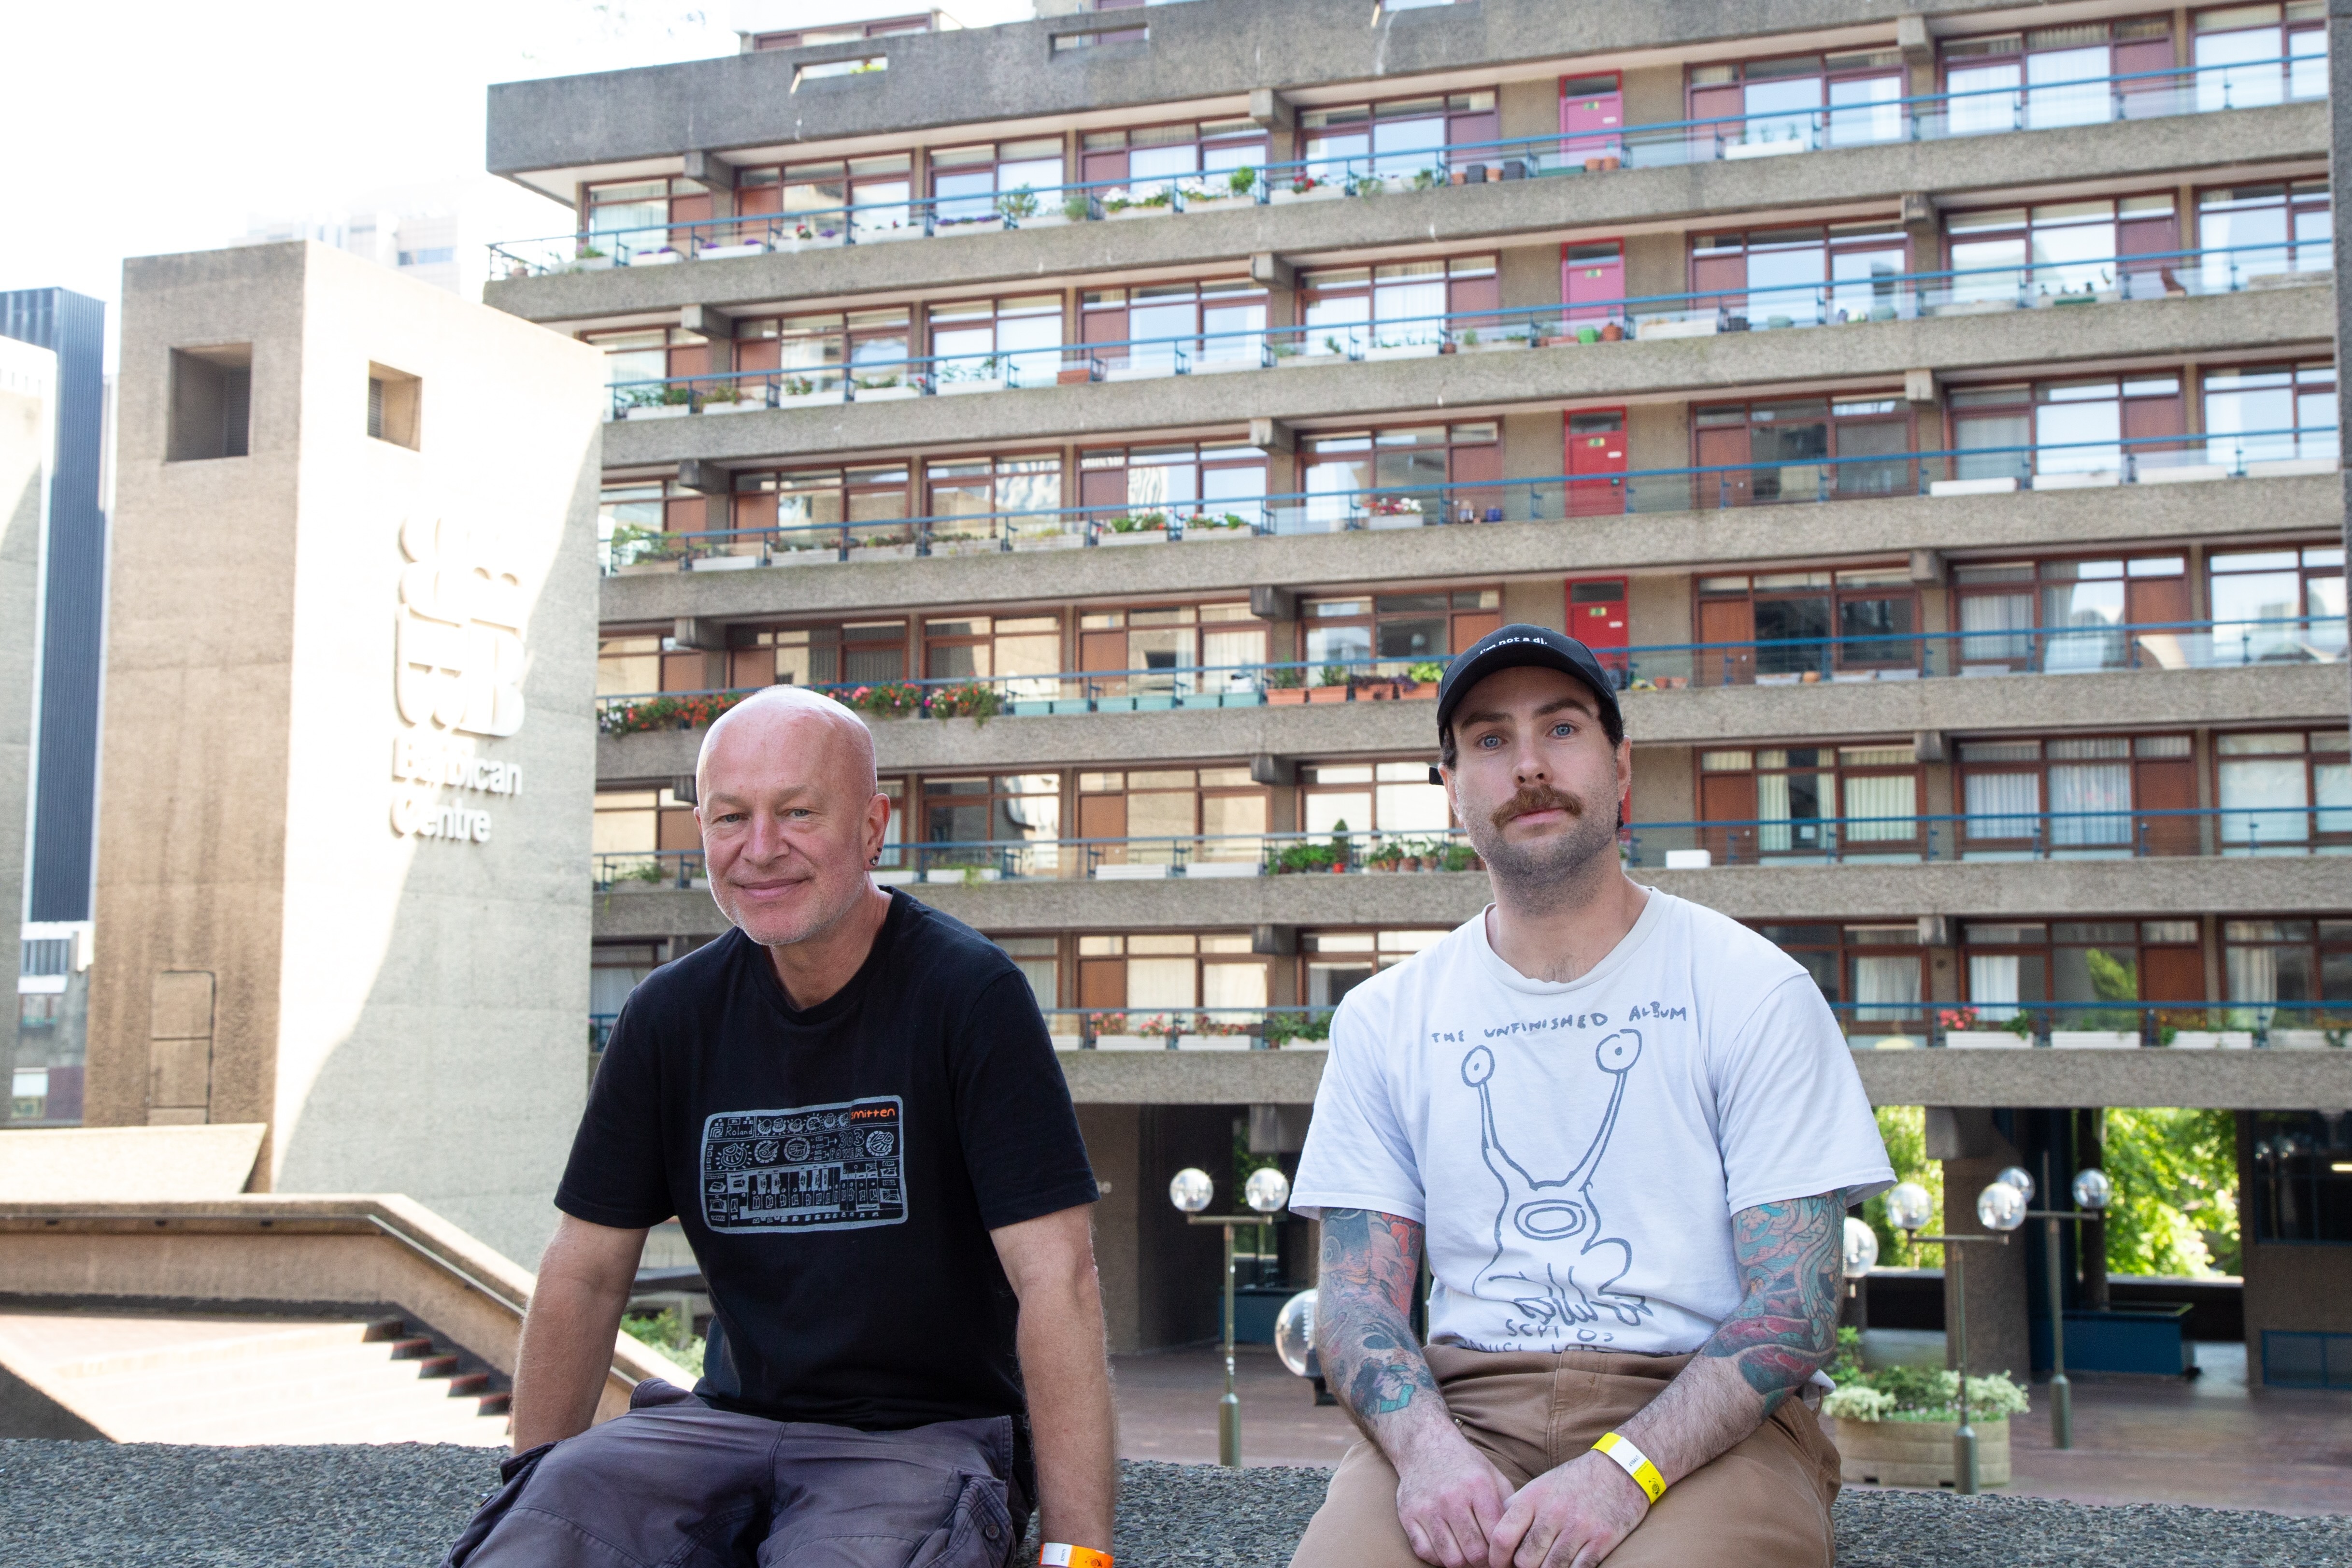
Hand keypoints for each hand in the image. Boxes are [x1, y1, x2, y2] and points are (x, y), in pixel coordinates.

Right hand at [1393, 1431, 1514, 1567]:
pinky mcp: (1408, 1515)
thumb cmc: (1464, 1465)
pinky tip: (1447, 1548)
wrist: (1424, 1444)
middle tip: (1486, 1558)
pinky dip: (1439, 1558)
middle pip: (1475, 1553)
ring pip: (1451, 1559)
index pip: (1496, 1537)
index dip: (1503, 1552)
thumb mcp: (1493, 1476)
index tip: (1503, 1554)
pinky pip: (1426, 1552)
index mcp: (1478, 1487)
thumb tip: (1520, 1540)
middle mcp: (1451, 1498)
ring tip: (1467, 1554)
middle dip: (1484, 1561)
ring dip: (1463, 1562)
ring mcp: (1427, 1508)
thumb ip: (1508, 1507)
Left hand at [1486, 1450, 1649, 1567]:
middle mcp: (1554, 1513)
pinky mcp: (1601, 1541)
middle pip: (1525, 1560)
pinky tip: (1566, 1567)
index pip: (1503, 1536)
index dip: (1496, 1557)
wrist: (1621, 1468)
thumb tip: (1494, 1531)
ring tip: (1545, 1566)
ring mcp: (1578, 1528)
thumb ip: (1518, 1506)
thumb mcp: (1542, 1484)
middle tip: (1525, 1566)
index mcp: (1534, 1497)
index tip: (1498, 1564)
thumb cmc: (1575, 1479)